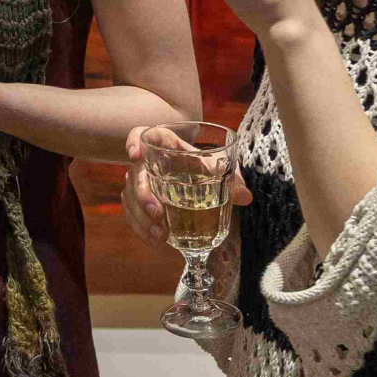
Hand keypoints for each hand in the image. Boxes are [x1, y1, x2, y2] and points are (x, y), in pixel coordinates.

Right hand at [121, 122, 251, 246]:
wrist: (192, 171)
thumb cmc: (201, 163)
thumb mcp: (216, 167)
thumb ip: (230, 180)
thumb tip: (245, 197)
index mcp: (163, 146)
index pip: (140, 135)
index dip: (133, 142)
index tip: (136, 155)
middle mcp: (146, 163)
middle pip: (135, 175)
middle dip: (142, 195)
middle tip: (157, 213)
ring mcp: (139, 183)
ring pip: (130, 197)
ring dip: (142, 218)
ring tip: (160, 237)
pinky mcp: (138, 202)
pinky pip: (132, 214)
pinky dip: (142, 229)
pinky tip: (156, 241)